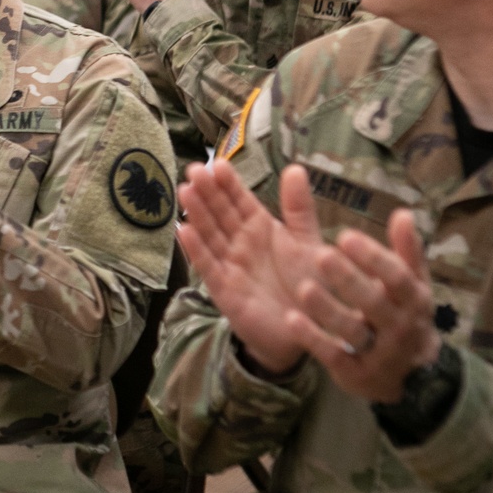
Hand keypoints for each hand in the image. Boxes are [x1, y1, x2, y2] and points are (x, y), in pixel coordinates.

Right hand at [177, 161, 368, 374]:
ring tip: (185, 191)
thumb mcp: (308, 241)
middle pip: (220, 213)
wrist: (308, 329)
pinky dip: (196, 250)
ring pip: (210, 235)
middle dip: (207, 192)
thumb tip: (295, 167)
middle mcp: (241, 242)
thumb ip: (299, 207)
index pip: (240, 199)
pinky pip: (208, 267)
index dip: (228, 182)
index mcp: (260, 227)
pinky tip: (184, 231)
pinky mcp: (224, 290)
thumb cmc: (308, 284)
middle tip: (194, 170)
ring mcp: (230, 265)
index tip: (217, 163)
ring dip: (197, 214)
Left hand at [285, 208, 440, 402]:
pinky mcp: (354, 372)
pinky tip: (291, 319)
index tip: (346, 235)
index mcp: (414, 300)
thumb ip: (407, 250)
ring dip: (327, 309)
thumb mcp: (412, 284)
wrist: (414, 377)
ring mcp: (377, 352)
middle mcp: (399, 327)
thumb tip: (403, 213)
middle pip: (374, 303)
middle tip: (322, 255)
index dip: (374, 258)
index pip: (398, 277)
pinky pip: (332, 354)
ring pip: (352, 330)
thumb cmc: (405, 313)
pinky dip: (312, 338)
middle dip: (348, 280)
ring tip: (303, 288)